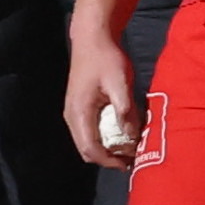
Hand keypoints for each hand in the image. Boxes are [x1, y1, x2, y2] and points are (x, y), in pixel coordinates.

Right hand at [62, 27, 137, 169]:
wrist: (92, 39)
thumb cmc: (105, 59)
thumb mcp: (120, 82)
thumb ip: (124, 110)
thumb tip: (132, 135)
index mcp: (79, 112)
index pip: (90, 148)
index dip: (108, 161)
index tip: (128, 164)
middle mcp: (72, 116)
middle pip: (85, 150)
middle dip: (107, 159)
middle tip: (130, 159)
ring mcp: (74, 112)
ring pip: (86, 142)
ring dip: (106, 149)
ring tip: (128, 148)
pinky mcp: (80, 108)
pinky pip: (89, 132)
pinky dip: (104, 139)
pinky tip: (121, 133)